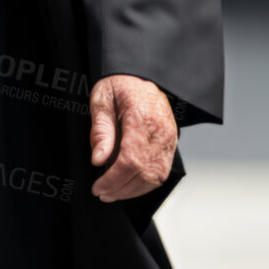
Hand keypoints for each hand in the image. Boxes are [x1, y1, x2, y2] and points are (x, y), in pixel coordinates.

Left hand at [88, 76, 177, 202]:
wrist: (141, 75)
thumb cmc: (120, 85)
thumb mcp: (102, 100)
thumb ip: (101, 131)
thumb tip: (99, 160)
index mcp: (141, 118)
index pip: (130, 160)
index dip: (113, 179)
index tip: (98, 187)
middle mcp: (160, 131)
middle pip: (144, 173)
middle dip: (121, 189)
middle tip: (102, 193)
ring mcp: (169, 139)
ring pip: (156, 177)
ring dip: (134, 190)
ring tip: (113, 192)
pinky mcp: (171, 144)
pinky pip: (162, 172)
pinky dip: (146, 184)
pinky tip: (129, 185)